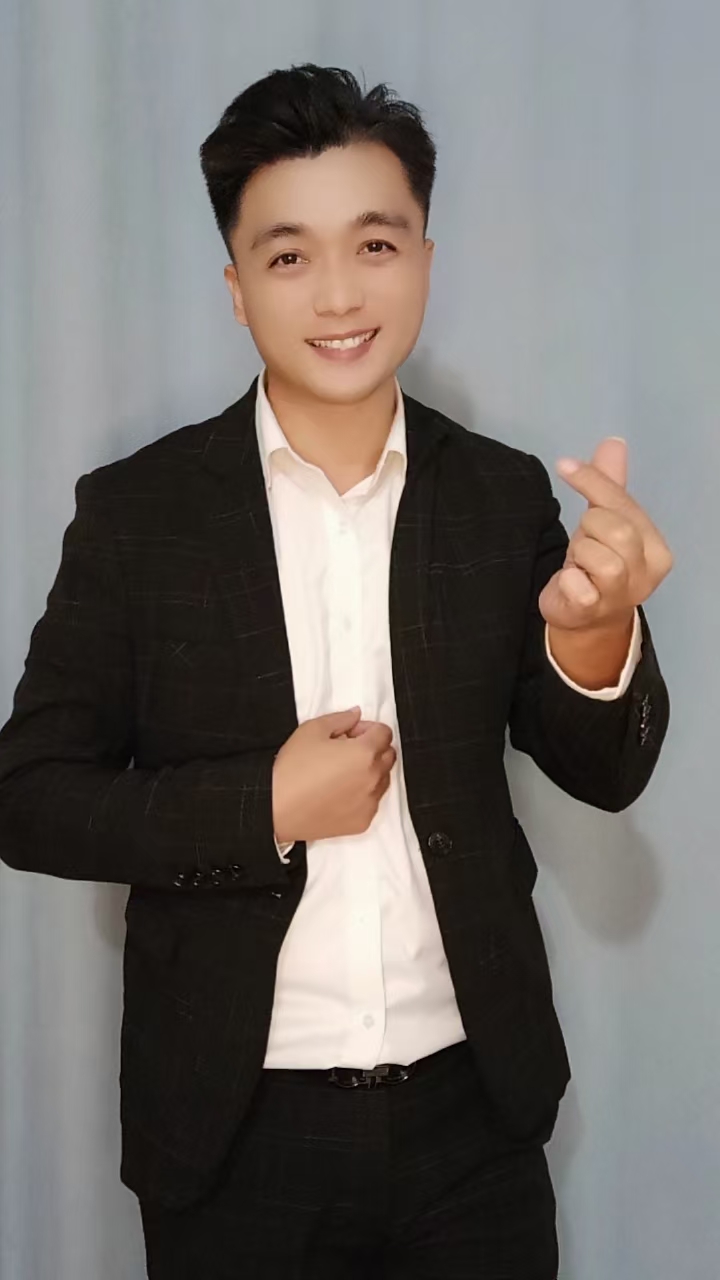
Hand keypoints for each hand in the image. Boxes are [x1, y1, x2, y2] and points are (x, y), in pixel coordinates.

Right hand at [272, 707, 396, 843]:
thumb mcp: (311, 730)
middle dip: (373, 748)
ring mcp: (370, 802)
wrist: (276, 809)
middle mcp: (373, 778)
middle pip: (389, 755)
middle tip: (346, 751)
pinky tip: (339, 792)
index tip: (350, 734)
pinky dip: (363, 794)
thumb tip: (356, 715)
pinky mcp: (363, 822)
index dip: (367, 729)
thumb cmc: (291, 769)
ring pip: (383, 779)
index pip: (385, 733)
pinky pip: (373, 802)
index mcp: (364, 752)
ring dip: (370, 771)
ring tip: (342, 773)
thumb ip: (341, 718)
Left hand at [539, 437, 673, 634]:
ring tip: (579, 565)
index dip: (592, 482)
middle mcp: (647, 573)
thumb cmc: (597, 567)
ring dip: (578, 554)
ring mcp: (621, 596)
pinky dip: (567, 579)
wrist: (585, 620)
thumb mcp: (605, 524)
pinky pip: (577, 585)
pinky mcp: (593, 611)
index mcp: (656, 549)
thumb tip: (613, 443)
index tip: (564, 465)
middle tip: (583, 545)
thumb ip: (609, 487)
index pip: (624, 504)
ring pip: (597, 555)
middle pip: (614, 528)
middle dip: (588, 529)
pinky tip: (571, 583)